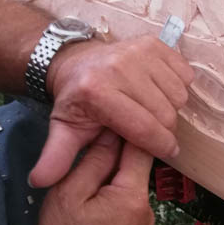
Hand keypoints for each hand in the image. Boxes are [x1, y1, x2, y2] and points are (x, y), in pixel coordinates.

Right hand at [24, 130, 153, 224]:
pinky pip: (123, 200)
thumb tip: (111, 131)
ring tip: (82, 161)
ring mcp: (141, 223)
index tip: (107, 108)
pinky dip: (109, 189)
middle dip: (115, 148)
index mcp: (133, 195)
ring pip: (128, 182)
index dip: (124, 124)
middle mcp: (146, 208)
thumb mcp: (69, 195)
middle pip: (136, 164)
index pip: (141, 145)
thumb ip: (93, 162)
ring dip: (110, 170)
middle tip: (87, 132)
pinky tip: (89, 189)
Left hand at [29, 35, 194, 186]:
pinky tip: (160, 92)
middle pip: (165, 113)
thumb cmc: (76, 100)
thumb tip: (39, 181)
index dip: (160, 146)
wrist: (75, 61)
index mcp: (98, 92)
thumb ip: (56, 157)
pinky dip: (178, 87)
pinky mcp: (153, 43)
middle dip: (166, 130)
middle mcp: (119, 68)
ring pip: (178, 95)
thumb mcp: (63, 129)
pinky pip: (184, 74)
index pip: (143, 128)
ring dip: (172, 109)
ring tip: (154, 111)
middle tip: (155, 132)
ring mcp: (138, 52)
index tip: (166, 152)